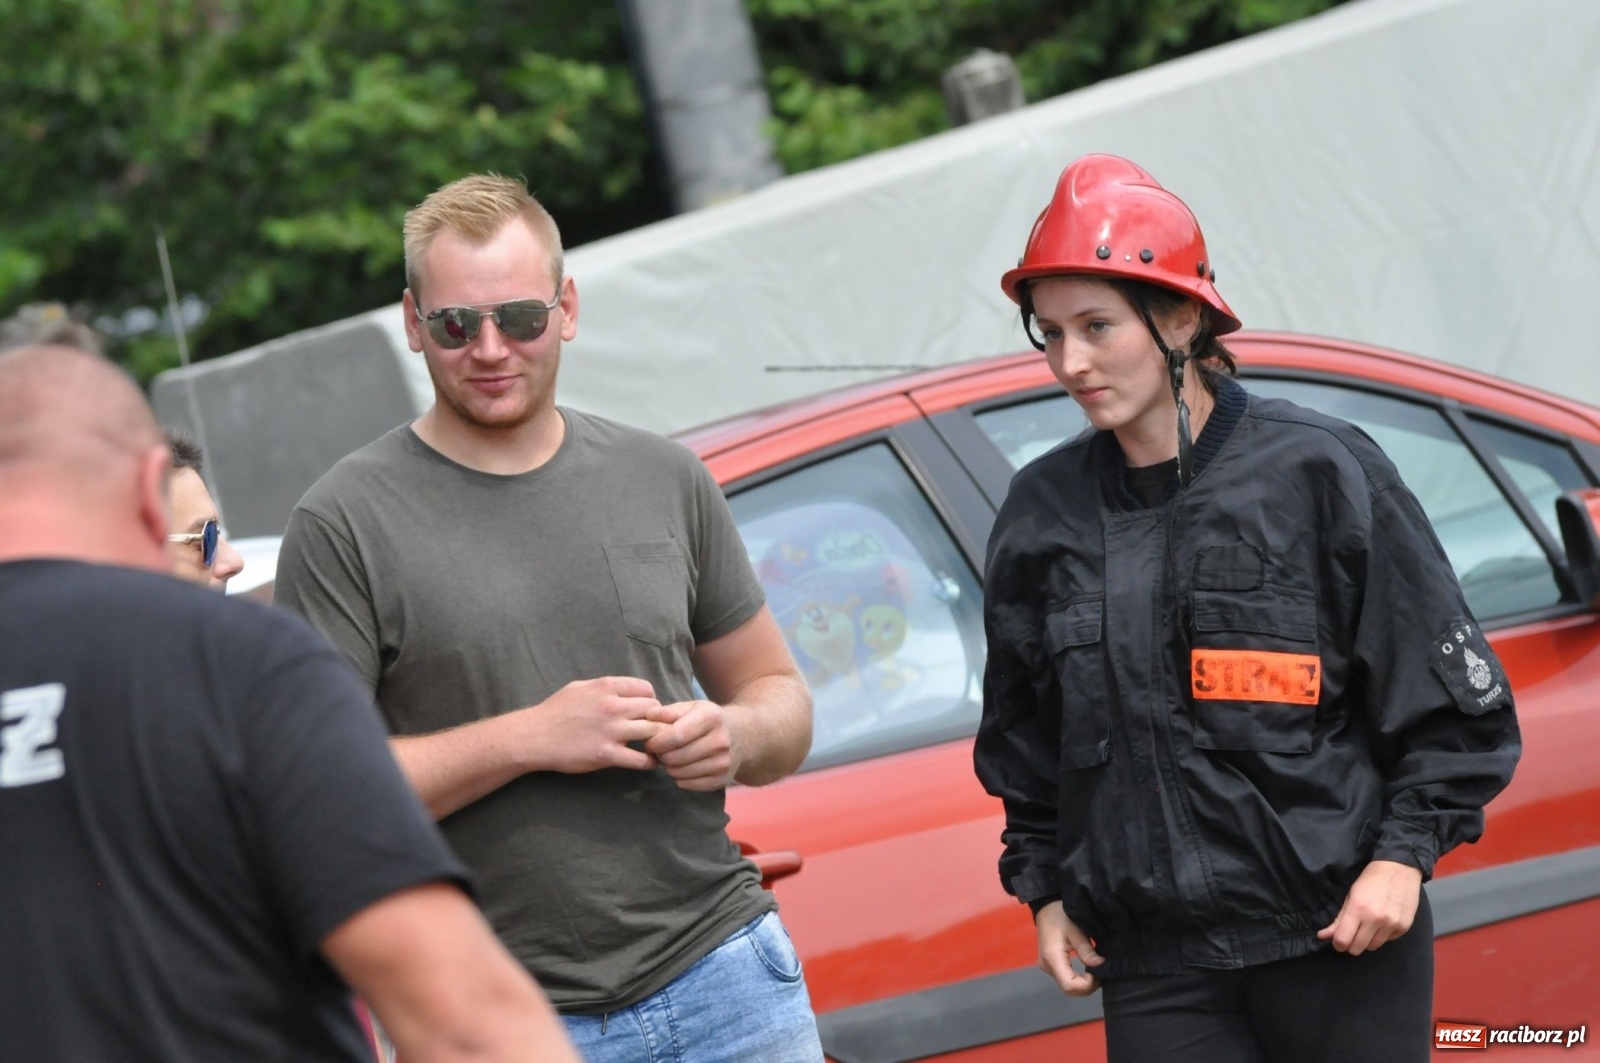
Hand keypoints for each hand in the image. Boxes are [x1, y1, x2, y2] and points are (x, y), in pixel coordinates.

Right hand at [527, 677, 662, 773]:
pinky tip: (647, 762)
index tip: (646, 712)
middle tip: (653, 730)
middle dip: (657, 719)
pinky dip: (649, 762)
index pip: (646, 689)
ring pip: (652, 731)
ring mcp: (611, 731)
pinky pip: (640, 759)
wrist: (533, 737)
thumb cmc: (554, 711)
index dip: (650, 701)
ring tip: (655, 746)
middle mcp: (612, 706)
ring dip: (657, 740)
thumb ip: (604, 688)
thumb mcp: (579, 687)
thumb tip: (624, 690)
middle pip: (653, 709)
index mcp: (606, 687)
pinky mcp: (606, 754)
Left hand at [643, 700, 739, 790]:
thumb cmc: (708, 719)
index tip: (650, 742)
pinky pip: (686, 784)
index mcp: (712, 718)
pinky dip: (679, 777)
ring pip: (678, 773)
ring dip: (669, 767)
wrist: (743, 735)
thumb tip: (649, 715)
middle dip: (661, 755)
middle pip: (675, 757)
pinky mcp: (721, 780)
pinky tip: (684, 765)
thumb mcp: (692, 707)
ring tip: (673, 756)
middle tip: (661, 749)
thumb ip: (669, 711)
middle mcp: (721, 741)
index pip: (676, 736)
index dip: (657, 741)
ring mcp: (723, 763)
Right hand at [1035, 900, 1102, 996]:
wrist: (1046, 906)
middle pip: (1068, 989)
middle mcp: (1047, 966)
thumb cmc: (1061, 914)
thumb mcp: (1076, 929)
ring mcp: (1047, 967)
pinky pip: (1065, 978)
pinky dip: (1078, 979)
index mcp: (1053, 957)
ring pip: (1067, 986)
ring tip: (1096, 970)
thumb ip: (1086, 949)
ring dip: (1083, 984)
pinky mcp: (1050, 965)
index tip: (1099, 973)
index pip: (1069, 985)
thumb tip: (1101, 965)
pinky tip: (1088, 970)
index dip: (1086, 985)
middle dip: (1087, 986)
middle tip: (1101, 973)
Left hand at [1317, 859, 1422, 954]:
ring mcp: (1392, 925)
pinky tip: (1382, 923)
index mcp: (1358, 909)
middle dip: (1351, 945)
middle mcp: (1375, 919)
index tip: (1338, 941)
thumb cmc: (1370, 880)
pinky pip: (1387, 941)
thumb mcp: (1350, 896)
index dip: (1338, 944)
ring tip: (1367, 927)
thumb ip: (1338, 918)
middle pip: (1357, 949)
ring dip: (1367, 941)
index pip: (1343, 940)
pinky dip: (1382, 936)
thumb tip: (1323, 936)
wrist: (1399, 869)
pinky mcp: (1404, 927)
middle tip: (1352, 935)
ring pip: (1373, 947)